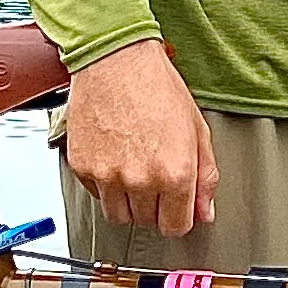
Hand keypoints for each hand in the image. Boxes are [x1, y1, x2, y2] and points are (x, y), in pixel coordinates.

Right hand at [63, 39, 217, 240]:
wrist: (115, 60)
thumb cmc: (157, 86)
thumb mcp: (196, 129)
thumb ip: (205, 177)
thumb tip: (204, 212)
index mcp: (175, 173)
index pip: (175, 227)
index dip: (177, 217)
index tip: (175, 206)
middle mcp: (140, 180)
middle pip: (147, 222)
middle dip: (154, 206)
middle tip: (154, 175)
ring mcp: (108, 176)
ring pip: (119, 215)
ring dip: (128, 201)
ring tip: (133, 169)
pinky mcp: (83, 167)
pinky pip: (96, 194)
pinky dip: (105, 184)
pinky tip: (114, 157)